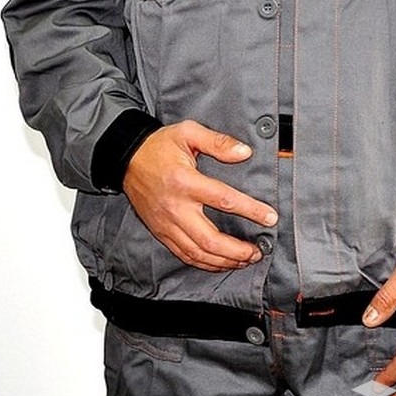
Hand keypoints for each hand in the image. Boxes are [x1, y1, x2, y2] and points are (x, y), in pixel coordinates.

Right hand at [123, 120, 276, 270]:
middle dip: (238, 250)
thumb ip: (218, 142)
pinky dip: (205, 263)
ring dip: (224, 261)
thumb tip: (245, 152)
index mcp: (185, 182)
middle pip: (211, 240)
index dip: (251, 211)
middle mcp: (176, 207)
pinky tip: (221, 263)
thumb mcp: (188, 132)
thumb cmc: (159, 146)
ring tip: (245, 260)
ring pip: (198, 253)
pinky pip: (184, 254)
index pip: (225, 200)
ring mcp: (167, 223)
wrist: (125, 158)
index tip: (270, 218)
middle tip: (258, 251)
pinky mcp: (161, 232)